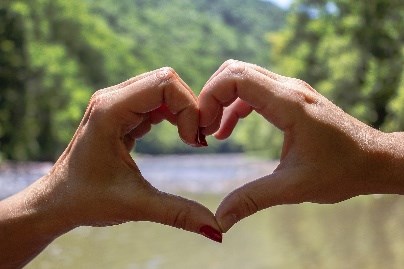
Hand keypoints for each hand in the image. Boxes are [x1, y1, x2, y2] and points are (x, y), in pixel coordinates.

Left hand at [23, 67, 220, 239]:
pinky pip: (156, 101)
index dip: (189, 108)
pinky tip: (179, 137)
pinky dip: (174, 115)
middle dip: (189, 107)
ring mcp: (115, 103)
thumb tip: (217, 229)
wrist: (58, 201)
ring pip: (162, 88)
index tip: (194, 142)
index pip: (164, 84)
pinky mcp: (121, 112)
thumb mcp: (136, 205)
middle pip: (166, 80)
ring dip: (183, 111)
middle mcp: (111, 98)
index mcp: (109, 110)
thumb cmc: (86, 200)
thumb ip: (178, 213)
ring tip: (191, 140)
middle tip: (197, 140)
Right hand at [199, 60, 403, 232]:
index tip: (203, 127)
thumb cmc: (342, 171)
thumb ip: (252, 200)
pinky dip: (234, 105)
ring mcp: (291, 89)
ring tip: (212, 131)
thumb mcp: (294, 188)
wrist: (375, 159)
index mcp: (289, 104)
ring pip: (243, 76)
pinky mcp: (291, 97)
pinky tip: (228, 130)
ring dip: (221, 99)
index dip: (210, 96)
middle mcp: (289, 88)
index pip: (237, 77)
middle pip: (235, 70)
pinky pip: (253, 89)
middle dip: (211, 95)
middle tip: (203, 128)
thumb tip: (219, 220)